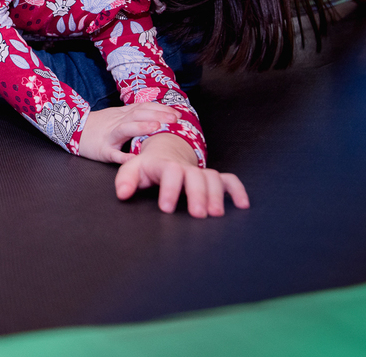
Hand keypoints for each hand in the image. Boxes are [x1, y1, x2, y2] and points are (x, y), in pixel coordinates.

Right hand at [77, 103, 178, 163]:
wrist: (73, 131)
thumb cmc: (99, 126)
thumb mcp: (116, 116)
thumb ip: (135, 115)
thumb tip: (160, 115)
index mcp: (123, 114)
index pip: (143, 107)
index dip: (160, 108)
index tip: (176, 113)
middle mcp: (117, 122)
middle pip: (137, 114)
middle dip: (157, 115)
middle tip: (174, 119)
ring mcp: (109, 136)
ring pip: (125, 129)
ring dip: (141, 127)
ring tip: (156, 128)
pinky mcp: (102, 150)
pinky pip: (113, 153)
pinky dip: (124, 157)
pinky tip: (135, 160)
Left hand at [114, 133, 248, 217]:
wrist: (165, 153)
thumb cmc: (147, 167)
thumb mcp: (133, 170)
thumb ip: (126, 180)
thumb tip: (122, 194)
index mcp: (164, 165)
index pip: (170, 172)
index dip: (169, 189)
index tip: (166, 208)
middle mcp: (185, 168)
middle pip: (195, 176)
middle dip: (197, 194)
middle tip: (197, 214)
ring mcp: (200, 172)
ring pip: (213, 178)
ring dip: (216, 195)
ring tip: (215, 214)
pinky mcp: (213, 178)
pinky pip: (229, 180)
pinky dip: (237, 190)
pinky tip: (242, 205)